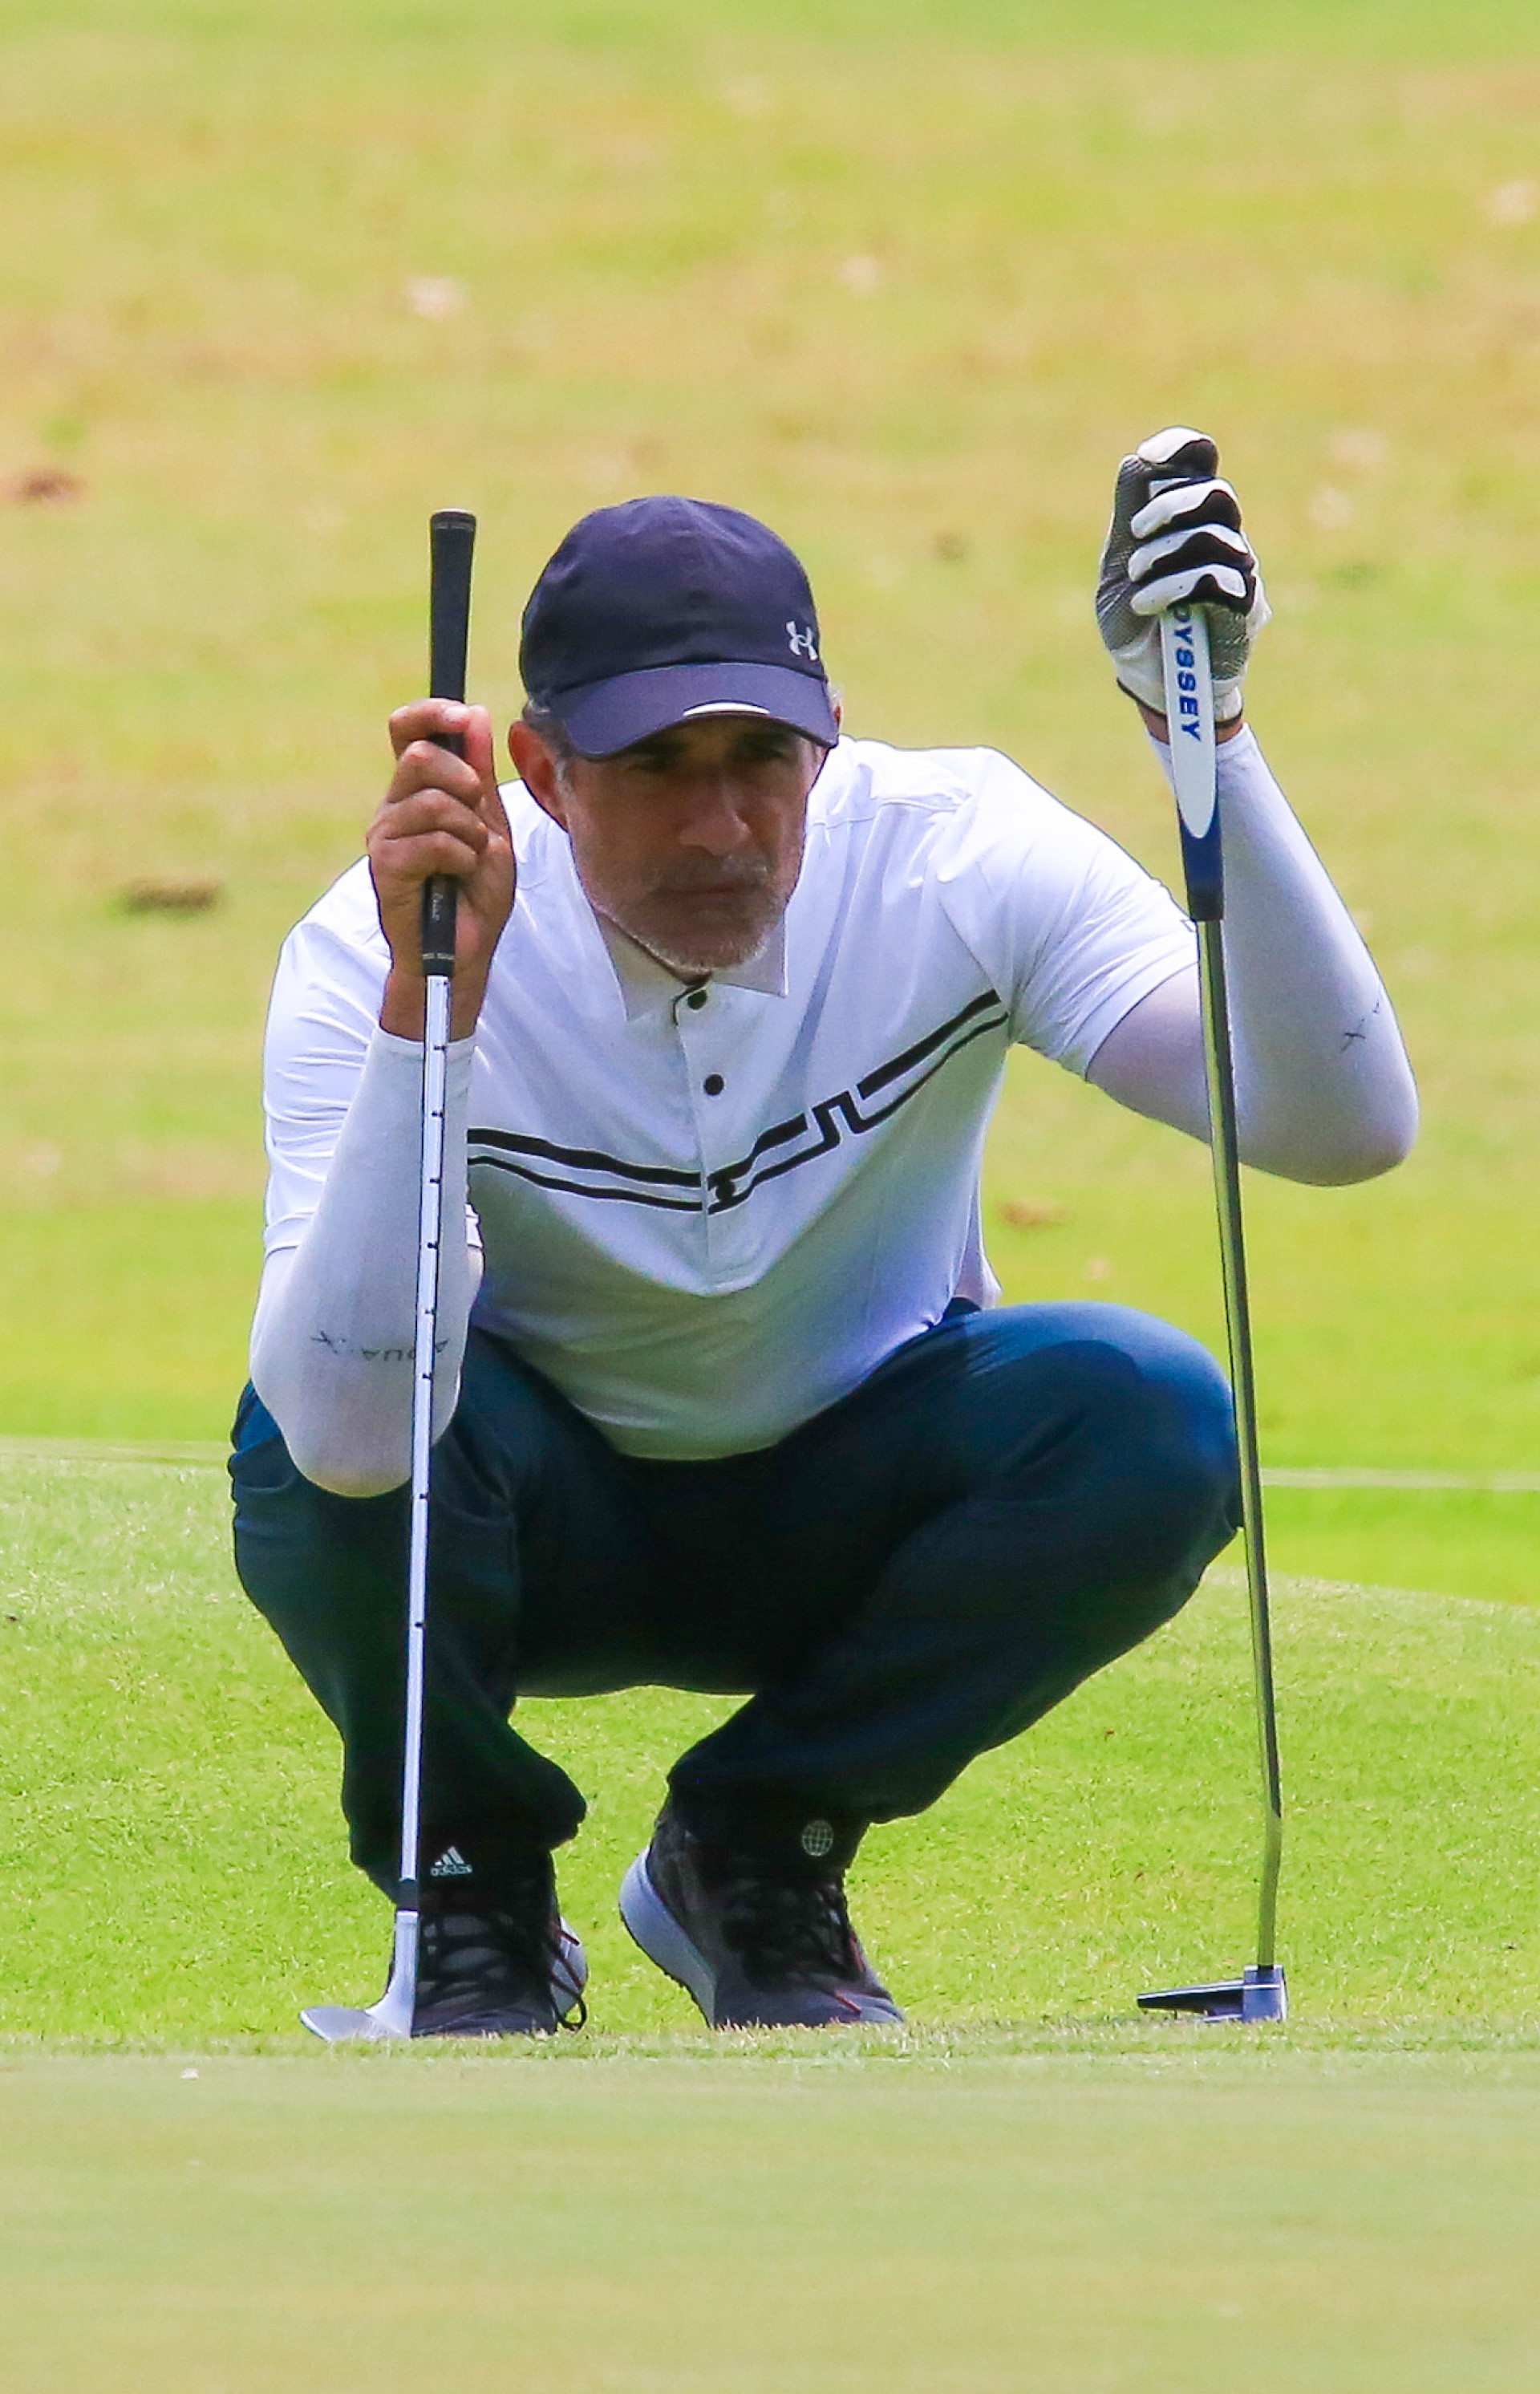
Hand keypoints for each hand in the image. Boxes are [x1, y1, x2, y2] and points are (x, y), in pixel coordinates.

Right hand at [369, 699, 514, 1039]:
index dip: (431, 712)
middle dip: (465, 781)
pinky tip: (457, 877)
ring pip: (430, 800)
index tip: (462, 715)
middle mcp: (394, 806)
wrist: (467, 951)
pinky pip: (431, 841)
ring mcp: (384, 835)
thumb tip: (475, 715)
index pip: (407, 730)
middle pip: (421, 756)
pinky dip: (460, 858)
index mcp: (417, 790)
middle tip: (477, 815)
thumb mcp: (490, 824)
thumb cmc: (476, 892)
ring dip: (468, 830)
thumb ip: (481, 773)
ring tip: (469, 858)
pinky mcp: (385, 867)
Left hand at [1095, 426, 1270, 723]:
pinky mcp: (1245, 609)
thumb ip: (1128, 517)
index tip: (1149, 457)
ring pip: (1219, 535)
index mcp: (1188, 517)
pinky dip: (1177, 586)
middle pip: (1216, 492)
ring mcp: (1239, 571)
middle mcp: (1222, 535)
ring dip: (1167, 552)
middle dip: (1171, 506)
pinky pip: (1224, 580)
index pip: (1202, 462)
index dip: (1182, 446)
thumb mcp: (1118, 567)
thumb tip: (1137, 461)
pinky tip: (1147, 603)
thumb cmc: (1135, 621)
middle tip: (1137, 533)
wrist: (1151, 680)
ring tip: (1136, 579)